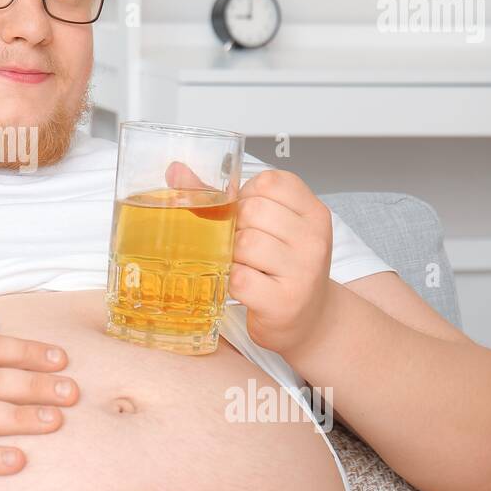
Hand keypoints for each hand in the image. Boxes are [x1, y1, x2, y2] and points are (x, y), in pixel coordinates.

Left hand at [230, 168, 333, 354]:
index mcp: (312, 212)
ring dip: (233, 256)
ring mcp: (304, 270)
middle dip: (236, 228)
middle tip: (244, 248)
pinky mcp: (285, 301)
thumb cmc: (282, 268)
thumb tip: (176, 171)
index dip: (247, 198)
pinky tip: (244, 286)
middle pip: (253, 211)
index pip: (269, 182)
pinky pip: (240, 278)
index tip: (251, 219)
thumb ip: (223, 198)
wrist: (309, 319)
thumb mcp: (268, 227)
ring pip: (245, 243)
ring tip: (245, 266)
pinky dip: (232, 282)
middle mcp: (314, 238)